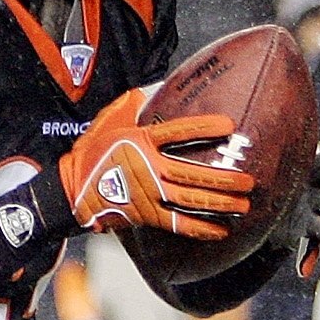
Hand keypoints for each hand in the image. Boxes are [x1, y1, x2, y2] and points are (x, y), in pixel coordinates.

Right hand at [61, 86, 255, 237]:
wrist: (70, 189)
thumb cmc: (92, 152)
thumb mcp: (109, 120)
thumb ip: (131, 104)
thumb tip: (150, 89)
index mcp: (140, 141)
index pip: (178, 132)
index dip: (204, 127)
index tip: (229, 125)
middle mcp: (147, 168)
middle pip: (191, 173)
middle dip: (223, 178)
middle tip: (248, 180)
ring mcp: (147, 194)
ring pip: (189, 200)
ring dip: (219, 203)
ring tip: (243, 204)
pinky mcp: (146, 215)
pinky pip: (177, 224)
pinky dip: (200, 229)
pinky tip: (220, 230)